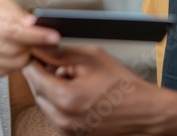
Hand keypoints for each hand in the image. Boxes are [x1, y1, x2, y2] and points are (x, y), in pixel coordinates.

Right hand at [0, 0, 60, 79]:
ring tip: (25, 47)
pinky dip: (12, 65)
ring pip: (10, 63)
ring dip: (24, 56)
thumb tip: (35, 24)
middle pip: (11, 49)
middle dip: (32, 46)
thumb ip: (15, 13)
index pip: (10, 30)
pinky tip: (11, 55)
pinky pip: (3, 73)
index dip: (35, 35)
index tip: (54, 37)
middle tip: (43, 42)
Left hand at [23, 45, 163, 135]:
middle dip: (43, 74)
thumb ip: (60, 53)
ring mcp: (66, 130)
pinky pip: (55, 114)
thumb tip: (40, 49)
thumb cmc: (123, 85)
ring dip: (50, 89)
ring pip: (44, 103)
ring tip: (71, 77)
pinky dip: (59, 101)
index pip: (32, 75)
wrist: (143, 110)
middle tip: (57, 62)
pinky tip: (76, 91)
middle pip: (36, 90)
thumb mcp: (91, 58)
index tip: (37, 52)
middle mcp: (62, 119)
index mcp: (65, 98)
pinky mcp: (72, 134)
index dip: (34, 60)